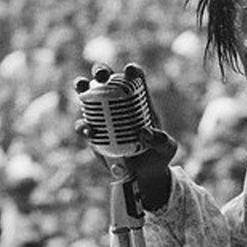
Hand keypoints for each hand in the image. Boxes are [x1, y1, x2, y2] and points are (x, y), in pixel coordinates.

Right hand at [74, 63, 177, 209]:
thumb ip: (160, 141)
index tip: (130, 70)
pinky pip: (84, 125)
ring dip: (82, 87)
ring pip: (89, 96)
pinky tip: (88, 131)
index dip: (132, 71)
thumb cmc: (159, 156)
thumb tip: (143, 132)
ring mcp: (104, 117)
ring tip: (80, 86)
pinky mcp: (95, 133)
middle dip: (101, 71)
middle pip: (107, 79)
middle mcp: (119, 104)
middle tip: (101, 75)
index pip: (136, 79)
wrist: (143, 175)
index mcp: (140, 102)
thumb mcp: (166, 149)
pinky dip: (83, 125)